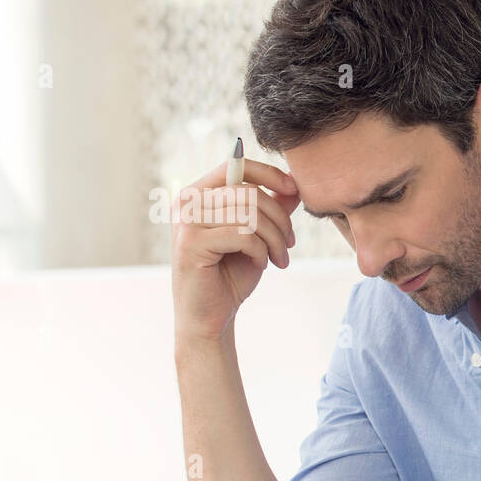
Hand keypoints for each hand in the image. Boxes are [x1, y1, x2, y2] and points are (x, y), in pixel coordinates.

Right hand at [171, 157, 300, 343]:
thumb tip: (294, 181)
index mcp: (200, 193)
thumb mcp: (258, 235)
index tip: (294, 190)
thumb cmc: (232, 273)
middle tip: (290, 245)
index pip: (236, 166)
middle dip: (280, 220)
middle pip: (250, 193)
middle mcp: (187, 202)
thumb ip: (270, 208)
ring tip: (279, 257)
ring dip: (275, 239)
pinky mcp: (190, 243)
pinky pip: (243, 236)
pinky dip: (261, 251)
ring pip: (249, 215)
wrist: (211, 315)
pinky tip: (261, 264)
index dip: (270, 174)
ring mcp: (186, 222)